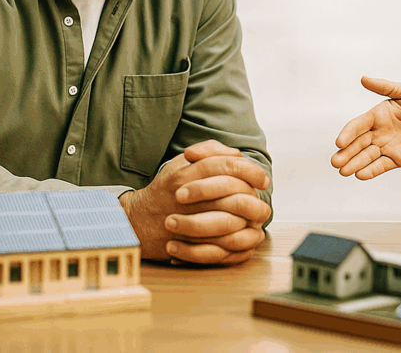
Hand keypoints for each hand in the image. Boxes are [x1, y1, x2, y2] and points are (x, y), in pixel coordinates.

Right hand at [119, 140, 270, 264]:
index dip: (250, 171)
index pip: (226, 167)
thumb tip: (237, 154)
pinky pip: (219, 247)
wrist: (136, 221)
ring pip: (228, 223)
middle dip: (254, 200)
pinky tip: (246, 239)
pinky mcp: (187, 245)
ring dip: (249, 223)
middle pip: (231, 195)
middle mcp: (186, 197)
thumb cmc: (164, 189)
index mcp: (186, 174)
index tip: (263, 179)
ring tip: (258, 221)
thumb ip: (209, 152)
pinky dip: (237, 245)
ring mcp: (186, 222)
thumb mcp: (180, 163)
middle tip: (263, 205)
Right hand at [331, 76, 400, 179]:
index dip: (348, 133)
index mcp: (377, 115)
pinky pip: (381, 166)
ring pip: (366, 156)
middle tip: (335, 162)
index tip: (339, 142)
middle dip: (346, 153)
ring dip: (354, 164)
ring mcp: (385, 147)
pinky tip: (360, 175)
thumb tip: (364, 79)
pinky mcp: (395, 159)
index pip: (358, 125)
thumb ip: (386, 87)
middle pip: (358, 143)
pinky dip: (370, 171)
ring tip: (343, 172)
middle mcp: (378, 132)